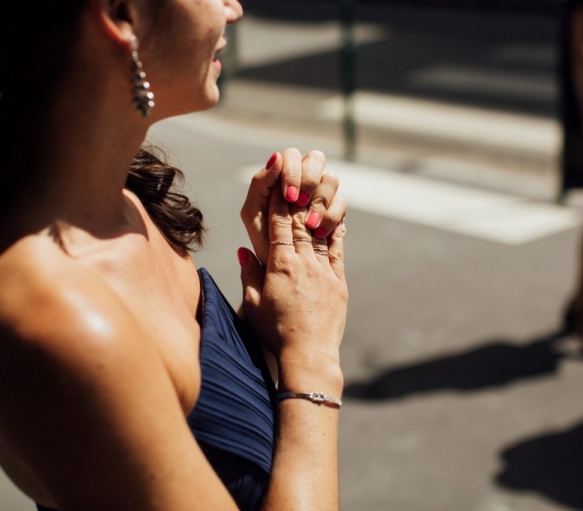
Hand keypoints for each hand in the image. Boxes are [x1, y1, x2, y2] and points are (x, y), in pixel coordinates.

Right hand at [238, 180, 347, 390]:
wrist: (309, 355)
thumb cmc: (275, 333)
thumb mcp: (253, 305)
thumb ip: (249, 275)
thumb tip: (244, 251)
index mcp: (279, 266)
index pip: (277, 226)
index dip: (277, 202)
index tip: (277, 183)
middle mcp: (303, 263)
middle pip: (299, 222)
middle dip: (297, 196)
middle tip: (297, 175)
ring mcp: (324, 271)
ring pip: (319, 232)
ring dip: (317, 208)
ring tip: (317, 187)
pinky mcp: (338, 282)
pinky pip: (337, 250)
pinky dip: (336, 232)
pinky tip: (336, 218)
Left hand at [241, 148, 346, 264]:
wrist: (280, 268)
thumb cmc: (261, 238)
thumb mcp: (253, 212)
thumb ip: (260, 183)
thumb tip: (276, 156)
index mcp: (282, 175)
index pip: (292, 155)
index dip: (292, 172)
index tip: (288, 196)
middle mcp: (304, 179)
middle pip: (316, 158)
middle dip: (309, 180)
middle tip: (299, 203)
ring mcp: (321, 193)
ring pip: (331, 179)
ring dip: (320, 201)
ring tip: (309, 224)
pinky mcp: (335, 210)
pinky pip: (341, 203)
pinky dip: (331, 217)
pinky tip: (318, 233)